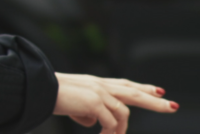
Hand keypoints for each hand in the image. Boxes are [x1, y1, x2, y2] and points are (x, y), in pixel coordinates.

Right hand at [53, 72, 176, 133]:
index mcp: (94, 82)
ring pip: (123, 112)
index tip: (157, 91)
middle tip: (172, 106)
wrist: (38, 88)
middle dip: (154, 101)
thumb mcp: (72, 102)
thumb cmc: (49, 95)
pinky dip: (109, 132)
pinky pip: (109, 122)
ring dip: (120, 129)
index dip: (141, 88)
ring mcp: (98, 92)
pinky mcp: (95, 102)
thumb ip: (86, 109)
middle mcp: (99, 84)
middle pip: (134, 92)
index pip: (123, 84)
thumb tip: (92, 121)